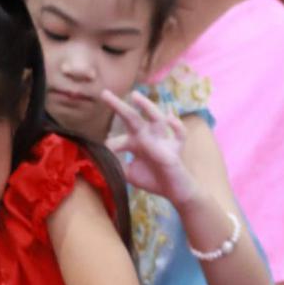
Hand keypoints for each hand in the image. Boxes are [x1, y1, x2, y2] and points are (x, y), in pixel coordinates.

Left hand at [104, 90, 197, 206]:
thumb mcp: (130, 174)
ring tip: (135, 96)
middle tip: (104, 94)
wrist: (174, 190)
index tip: (104, 149)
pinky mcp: (174, 149)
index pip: (117, 139)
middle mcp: (146, 138)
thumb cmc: (153, 180)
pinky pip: (179, 135)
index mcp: (134, 143)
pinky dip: (176, 126)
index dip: (109, 145)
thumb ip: (118, 167)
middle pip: (132, 118)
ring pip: (156, 119)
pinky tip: (170, 118)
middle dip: (118, 106)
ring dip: (147, 107)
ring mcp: (161, 141)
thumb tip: (105, 161)